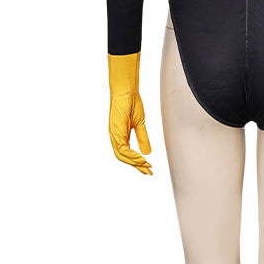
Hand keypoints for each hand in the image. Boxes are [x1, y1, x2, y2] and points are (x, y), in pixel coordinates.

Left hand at [108, 51, 152, 174]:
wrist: (127, 91)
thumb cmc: (131, 103)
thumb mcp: (140, 124)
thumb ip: (143, 138)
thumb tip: (147, 152)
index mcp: (121, 136)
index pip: (128, 154)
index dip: (137, 162)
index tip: (148, 168)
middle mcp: (116, 137)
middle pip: (124, 157)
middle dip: (136, 166)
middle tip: (148, 171)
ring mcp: (114, 134)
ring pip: (122, 155)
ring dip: (135, 162)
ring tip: (146, 166)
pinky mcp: (115, 131)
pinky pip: (122, 148)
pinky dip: (132, 155)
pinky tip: (141, 158)